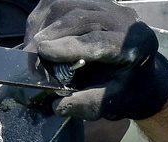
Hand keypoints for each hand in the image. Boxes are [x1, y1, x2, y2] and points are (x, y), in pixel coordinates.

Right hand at [0, 0, 167, 120]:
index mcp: (136, 44)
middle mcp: (123, 19)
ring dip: (43, 25)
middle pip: (80, 16)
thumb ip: (88, 104)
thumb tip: (58, 104)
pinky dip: (43, 18)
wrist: (138, 74)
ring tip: (31, 50)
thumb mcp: (114, 104)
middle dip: (50, 35)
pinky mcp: (90, 2)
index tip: (42, 52)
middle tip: (29, 56)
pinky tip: (36, 36)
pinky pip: (59, 2)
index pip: (98, 40)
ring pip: (66, 5)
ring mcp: (106, 6)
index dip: (68, 46)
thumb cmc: (126, 90)